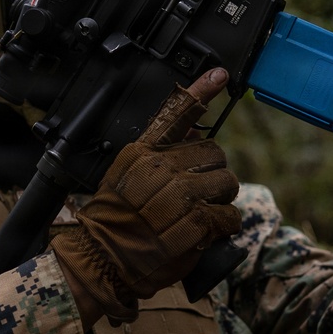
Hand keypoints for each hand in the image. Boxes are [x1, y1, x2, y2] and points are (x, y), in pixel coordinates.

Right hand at [51, 68, 239, 326]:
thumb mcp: (124, 176)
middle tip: (194, 195)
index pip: (176, 115)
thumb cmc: (113, 220)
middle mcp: (162, 169)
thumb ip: (157, 152)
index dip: (201, 91)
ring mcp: (180, 196)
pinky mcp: (196, 224)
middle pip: (215, 154)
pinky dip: (224, 226)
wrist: (103, 260)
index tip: (221, 74)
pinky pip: (229, 216)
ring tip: (198, 214)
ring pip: (227, 183)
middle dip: (211, 174)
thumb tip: (190, 130)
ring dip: (220, 200)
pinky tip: (206, 232)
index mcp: (143, 153)